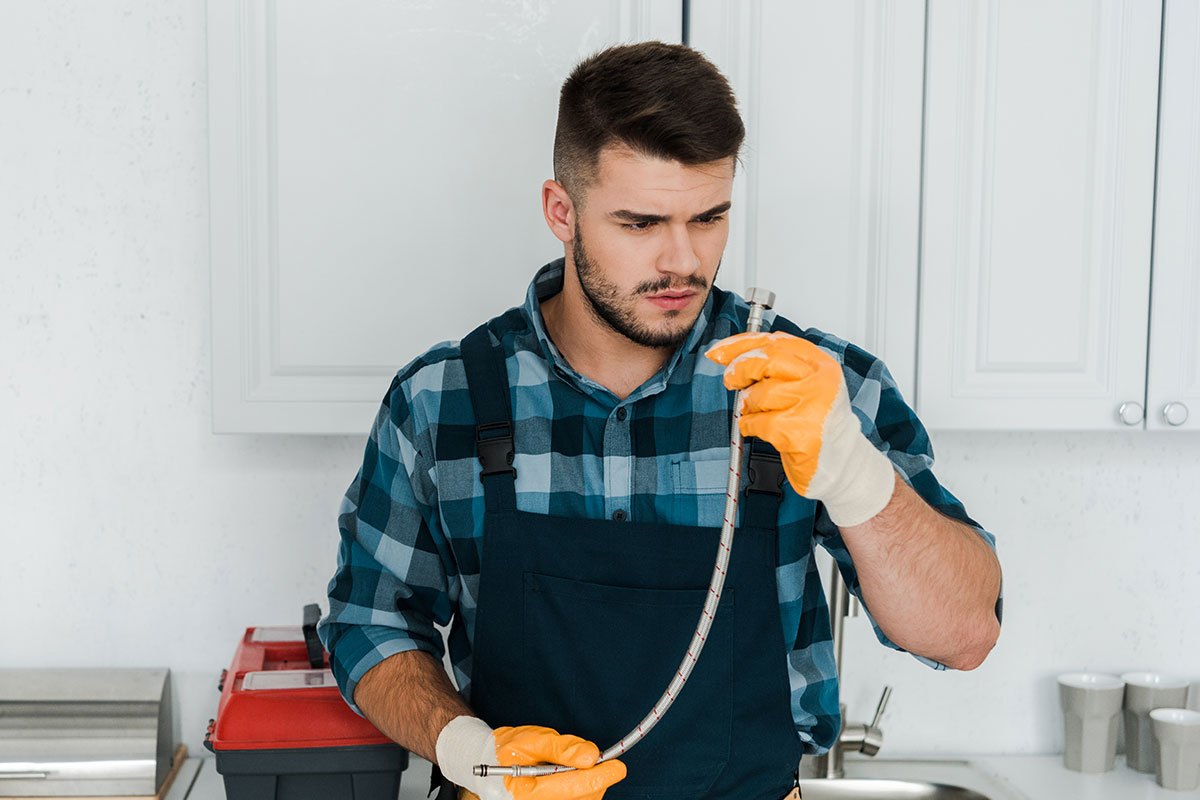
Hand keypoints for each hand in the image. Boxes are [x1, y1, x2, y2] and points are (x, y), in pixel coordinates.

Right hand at [436, 716, 625, 799]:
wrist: (486, 763)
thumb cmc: (506, 749)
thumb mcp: (531, 739)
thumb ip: (561, 747)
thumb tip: (590, 755)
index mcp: (527, 791)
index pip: (573, 787)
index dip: (600, 776)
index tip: (617, 765)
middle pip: (583, 799)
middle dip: (598, 780)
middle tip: (601, 761)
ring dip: (590, 786)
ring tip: (577, 767)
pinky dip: (581, 791)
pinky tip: (573, 779)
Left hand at [705, 331, 894, 526]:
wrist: (841, 463)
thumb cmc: (818, 424)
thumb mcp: (807, 385)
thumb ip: (779, 366)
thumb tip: (733, 355)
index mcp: (821, 365)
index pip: (775, 341)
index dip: (741, 343)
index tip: (719, 351)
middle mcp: (820, 381)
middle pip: (766, 359)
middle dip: (740, 368)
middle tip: (731, 380)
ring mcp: (812, 406)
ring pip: (760, 393)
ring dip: (748, 405)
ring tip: (758, 413)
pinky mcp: (800, 433)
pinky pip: (758, 422)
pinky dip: (750, 426)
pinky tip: (760, 429)